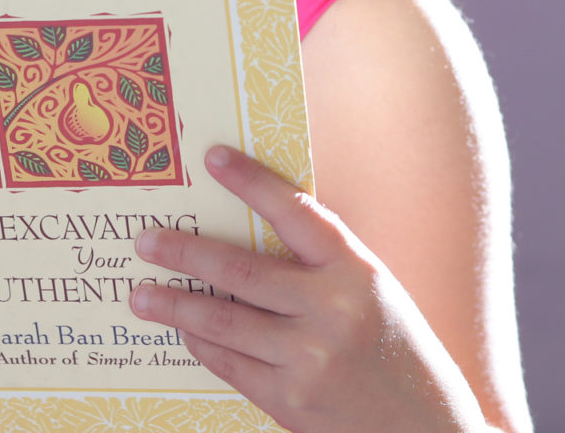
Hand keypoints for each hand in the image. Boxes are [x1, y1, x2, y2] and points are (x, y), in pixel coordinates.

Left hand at [129, 146, 492, 432]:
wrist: (424, 427)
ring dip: (174, 305)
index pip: (295, 212)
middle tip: (145, 241)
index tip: (213, 158)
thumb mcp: (373, 291)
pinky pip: (229, 362)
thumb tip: (247, 230)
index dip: (252, 182)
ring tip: (139, 294)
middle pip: (240, 272)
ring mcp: (307, 358)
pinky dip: (200, 342)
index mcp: (356, 270)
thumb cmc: (396, 349)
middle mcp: (331, 311)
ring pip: (222, 321)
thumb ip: (321, 265)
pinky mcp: (288, 399)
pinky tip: (182, 329)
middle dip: (185, 253)